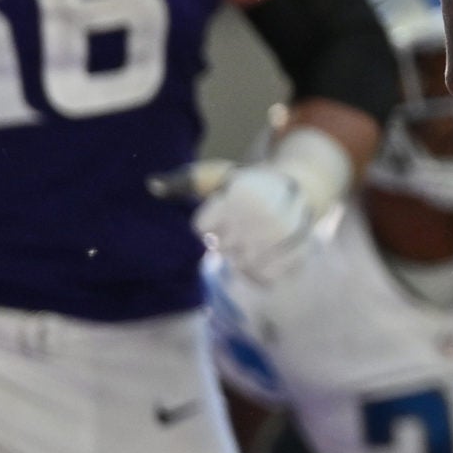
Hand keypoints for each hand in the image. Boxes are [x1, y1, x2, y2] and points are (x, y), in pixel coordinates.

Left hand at [161, 130, 351, 285]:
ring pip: (244, 264)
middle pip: (224, 248)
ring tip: (255, 237)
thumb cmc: (247, 184)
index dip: (209, 222)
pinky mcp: (300, 250)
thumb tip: (150, 184)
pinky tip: (269, 252)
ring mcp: (286, 233)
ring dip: (245, 256)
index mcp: (241, 191)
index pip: (202, 228)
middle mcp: (266, 212)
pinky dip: (263, 271)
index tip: (225, 208)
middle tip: (243, 223)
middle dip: (229, 240)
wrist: (301, 185)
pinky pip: (266, 276)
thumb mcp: (215, 176)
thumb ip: (182, 182)